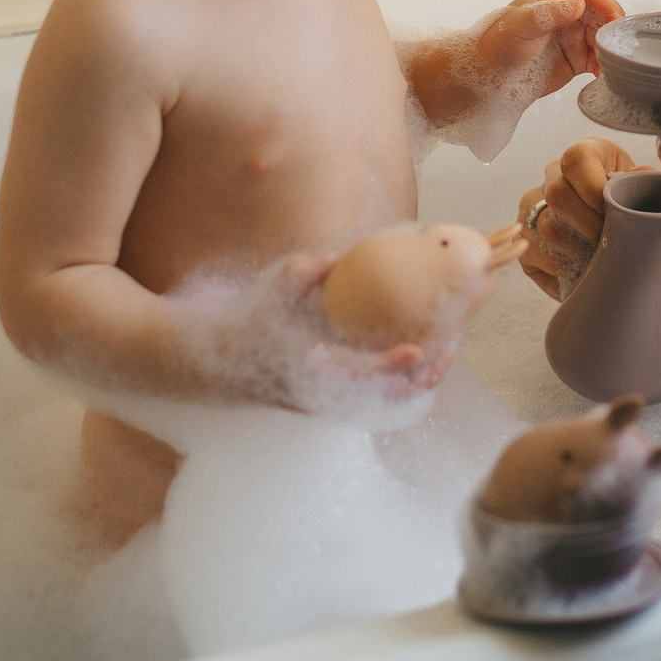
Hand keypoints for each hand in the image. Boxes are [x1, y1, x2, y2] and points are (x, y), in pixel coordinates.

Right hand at [193, 251, 449, 413]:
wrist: (212, 363)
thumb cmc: (243, 323)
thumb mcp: (268, 293)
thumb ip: (300, 274)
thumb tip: (336, 259)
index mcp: (306, 371)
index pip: (354, 373)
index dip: (387, 364)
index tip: (416, 351)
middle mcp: (319, 394)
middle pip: (380, 397)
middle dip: (417, 379)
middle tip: (448, 353)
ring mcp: (323, 401)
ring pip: (379, 401)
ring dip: (411, 382)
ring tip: (441, 355)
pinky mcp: (326, 399)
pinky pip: (369, 398)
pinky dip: (395, 383)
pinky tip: (413, 355)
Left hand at [473, 0, 623, 98]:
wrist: (486, 80)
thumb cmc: (495, 46)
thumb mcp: (519, 25)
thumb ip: (548, 13)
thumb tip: (579, 3)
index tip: (611, 10)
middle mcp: (564, 16)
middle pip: (598, 11)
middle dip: (611, 20)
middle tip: (617, 34)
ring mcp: (571, 38)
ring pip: (601, 35)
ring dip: (609, 44)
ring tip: (609, 57)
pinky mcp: (575, 61)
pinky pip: (597, 59)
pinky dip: (604, 64)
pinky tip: (601, 72)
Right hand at [515, 139, 640, 299]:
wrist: (606, 221)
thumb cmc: (625, 200)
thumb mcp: (636, 185)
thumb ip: (639, 183)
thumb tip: (643, 174)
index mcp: (584, 154)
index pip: (576, 161)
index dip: (594, 189)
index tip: (614, 214)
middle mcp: (552, 174)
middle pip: (557, 195)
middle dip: (588, 226)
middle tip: (610, 243)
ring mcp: (531, 204)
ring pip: (544, 228)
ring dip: (575, 250)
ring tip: (598, 260)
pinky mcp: (523, 234)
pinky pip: (532, 252)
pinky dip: (558, 268)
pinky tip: (578, 271)